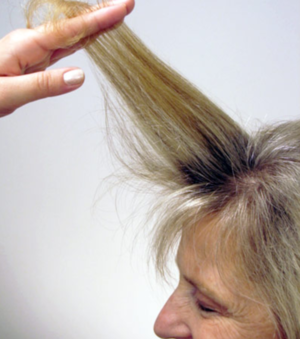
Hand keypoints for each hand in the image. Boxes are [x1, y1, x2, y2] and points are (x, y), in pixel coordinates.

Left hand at [0, 0, 133, 116]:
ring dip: (95, 25)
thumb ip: (44, 84)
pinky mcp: (36, 60)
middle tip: (126, 4)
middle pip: (74, 25)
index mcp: (27, 46)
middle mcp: (33, 43)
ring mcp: (35, 50)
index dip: (98, 19)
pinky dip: (82, 39)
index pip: (70, 30)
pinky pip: (65, 46)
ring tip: (116, 17)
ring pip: (72, 34)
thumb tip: (79, 76)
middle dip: (102, 14)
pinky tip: (92, 36)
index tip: (121, 9)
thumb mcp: (10, 93)